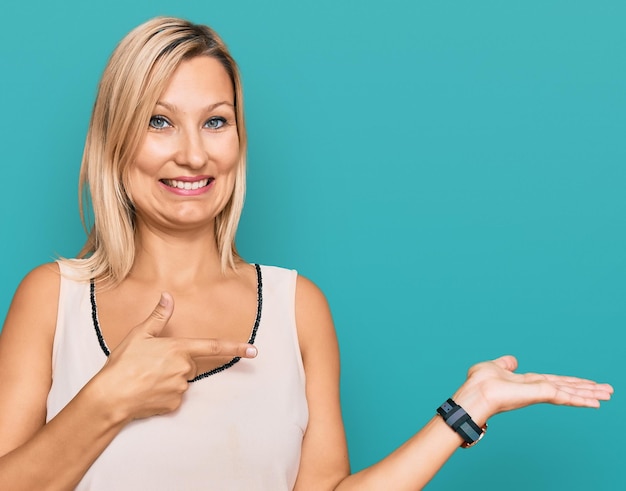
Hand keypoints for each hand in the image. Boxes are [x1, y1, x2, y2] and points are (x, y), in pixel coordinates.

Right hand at [94, 292, 256, 421]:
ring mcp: (180, 388)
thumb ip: (158, 316)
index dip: (236, 348)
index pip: (214, 346)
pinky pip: (174, 396)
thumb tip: (168, 297)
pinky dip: (164, 393)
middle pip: (190, 364)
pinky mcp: (173, 404)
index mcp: (179, 349)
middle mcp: (184, 369)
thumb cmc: (123, 364)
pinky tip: (147, 391)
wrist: (110, 398)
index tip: (254, 350)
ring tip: (145, 377)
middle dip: (177, 362)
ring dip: (169, 378)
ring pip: (182, 380)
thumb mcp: (139, 335)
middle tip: (152, 363)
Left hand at [452, 355, 613, 423]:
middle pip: (568, 387)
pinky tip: (595, 402)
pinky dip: (581, 399)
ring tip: (608, 395)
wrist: (476, 393)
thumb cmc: (479, 383)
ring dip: (590, 393)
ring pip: (570, 392)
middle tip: (608, 391)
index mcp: (527, 382)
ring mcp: (539, 392)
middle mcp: (536, 388)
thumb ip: (505, 364)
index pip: (555, 382)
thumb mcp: (494, 367)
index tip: (587, 384)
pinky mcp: (539, 393)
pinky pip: (565, 395)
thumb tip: (512, 360)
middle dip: (587, 389)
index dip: (571, 383)